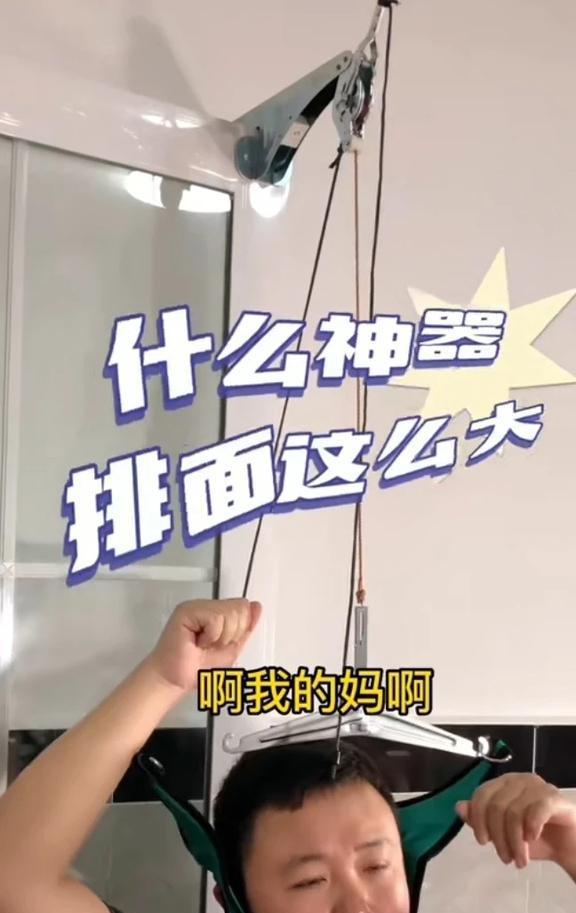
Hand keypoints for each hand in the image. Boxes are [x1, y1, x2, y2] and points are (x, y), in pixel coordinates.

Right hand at [145, 598, 261, 691]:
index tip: (222, 644)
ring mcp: (196, 606)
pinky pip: (216, 618)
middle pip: (239, 608)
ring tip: (204, 645)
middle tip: (212, 645)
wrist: (176, 681)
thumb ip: (245, 628)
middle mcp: (206, 605)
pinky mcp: (187, 610)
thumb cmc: (198, 669)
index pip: (243, 607)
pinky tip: (198, 642)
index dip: (240, 629)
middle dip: (231, 634)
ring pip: (229, 613)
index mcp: (217, 612)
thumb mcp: (232, 649)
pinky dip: (212, 636)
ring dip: (221, 637)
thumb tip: (257, 606)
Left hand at [457, 772, 575, 875]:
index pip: (481, 794)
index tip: (483, 842)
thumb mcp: (503, 832)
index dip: (477, 819)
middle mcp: (520, 779)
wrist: (568, 844)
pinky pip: (536, 811)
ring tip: (520, 860)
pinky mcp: (555, 797)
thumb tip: (459, 807)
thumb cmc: (534, 836)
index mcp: (504, 783)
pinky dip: (530, 829)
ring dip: (515, 843)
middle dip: (499, 837)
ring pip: (515, 812)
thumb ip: (480, 819)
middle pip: (496, 806)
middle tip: (506, 858)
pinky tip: (532, 841)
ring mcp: (538, 786)